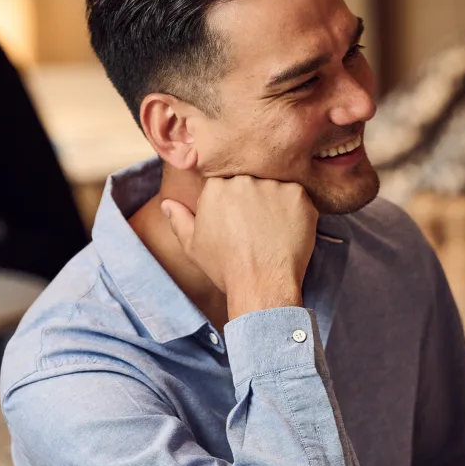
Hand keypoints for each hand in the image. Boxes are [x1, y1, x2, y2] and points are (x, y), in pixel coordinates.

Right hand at [162, 176, 316, 319]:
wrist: (261, 285)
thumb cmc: (225, 267)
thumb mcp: (193, 246)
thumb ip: (179, 219)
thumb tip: (166, 204)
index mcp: (216, 186)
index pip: (226, 183)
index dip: (232, 204)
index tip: (238, 223)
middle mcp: (243, 179)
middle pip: (251, 181)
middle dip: (253, 201)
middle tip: (257, 229)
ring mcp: (272, 186)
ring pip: (275, 188)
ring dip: (275, 205)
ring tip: (273, 232)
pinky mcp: (298, 196)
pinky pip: (297, 196)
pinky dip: (295, 212)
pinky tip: (288, 232)